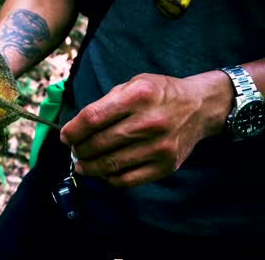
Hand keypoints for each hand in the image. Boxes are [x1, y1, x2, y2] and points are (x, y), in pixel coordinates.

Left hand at [60, 72, 231, 186]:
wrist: (199, 107)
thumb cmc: (160, 94)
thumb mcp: (134, 84)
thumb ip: (106, 103)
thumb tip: (77, 128)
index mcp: (138, 96)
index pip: (93, 118)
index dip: (73, 130)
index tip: (65, 136)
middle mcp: (150, 122)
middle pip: (99, 143)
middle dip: (79, 150)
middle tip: (74, 150)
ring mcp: (159, 147)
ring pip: (110, 165)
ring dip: (89, 167)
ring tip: (82, 164)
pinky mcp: (166, 166)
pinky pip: (127, 180)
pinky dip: (109, 178)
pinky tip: (103, 171)